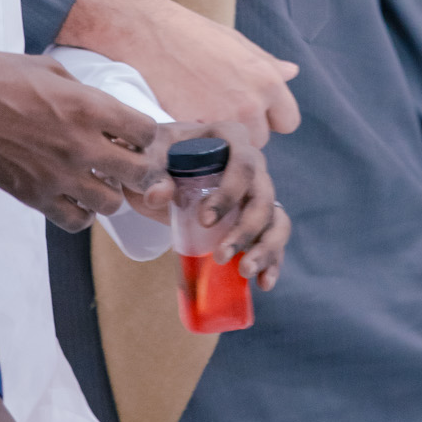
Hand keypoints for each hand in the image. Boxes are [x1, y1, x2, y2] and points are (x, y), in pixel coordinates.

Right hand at [0, 51, 165, 229]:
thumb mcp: (50, 68)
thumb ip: (84, 92)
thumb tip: (104, 111)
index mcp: (87, 107)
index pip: (145, 132)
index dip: (142, 133)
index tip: (132, 133)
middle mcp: (79, 145)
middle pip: (137, 173)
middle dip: (138, 167)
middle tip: (125, 161)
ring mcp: (57, 175)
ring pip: (111, 203)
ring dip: (109, 192)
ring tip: (97, 180)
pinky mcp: (33, 196)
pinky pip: (75, 221)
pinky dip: (81, 213)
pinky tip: (74, 197)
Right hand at [56, 0, 299, 145]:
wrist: (147, 33)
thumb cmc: (191, 33)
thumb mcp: (236, 42)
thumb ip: (266, 64)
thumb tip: (292, 72)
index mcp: (266, 81)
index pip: (288, 121)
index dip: (270, 117)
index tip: (251, 110)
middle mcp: (249, 105)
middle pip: (260, 140)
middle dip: (244, 130)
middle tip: (217, 110)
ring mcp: (220, 121)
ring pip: (232, 150)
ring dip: (220, 142)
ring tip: (199, 116)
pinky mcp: (192, 133)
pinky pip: (204, 154)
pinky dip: (196, 145)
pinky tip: (185, 122)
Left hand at [125, 123, 290, 287]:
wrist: (155, 171)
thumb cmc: (153, 159)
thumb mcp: (146, 162)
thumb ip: (151, 175)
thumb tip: (158, 194)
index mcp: (230, 138)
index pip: (243, 163)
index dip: (230, 193)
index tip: (205, 220)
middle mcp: (251, 163)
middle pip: (263, 196)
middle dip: (246, 229)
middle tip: (221, 255)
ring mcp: (256, 191)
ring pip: (275, 218)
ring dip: (266, 248)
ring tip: (244, 271)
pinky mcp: (255, 218)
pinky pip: (273, 238)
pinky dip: (272, 261)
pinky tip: (263, 283)